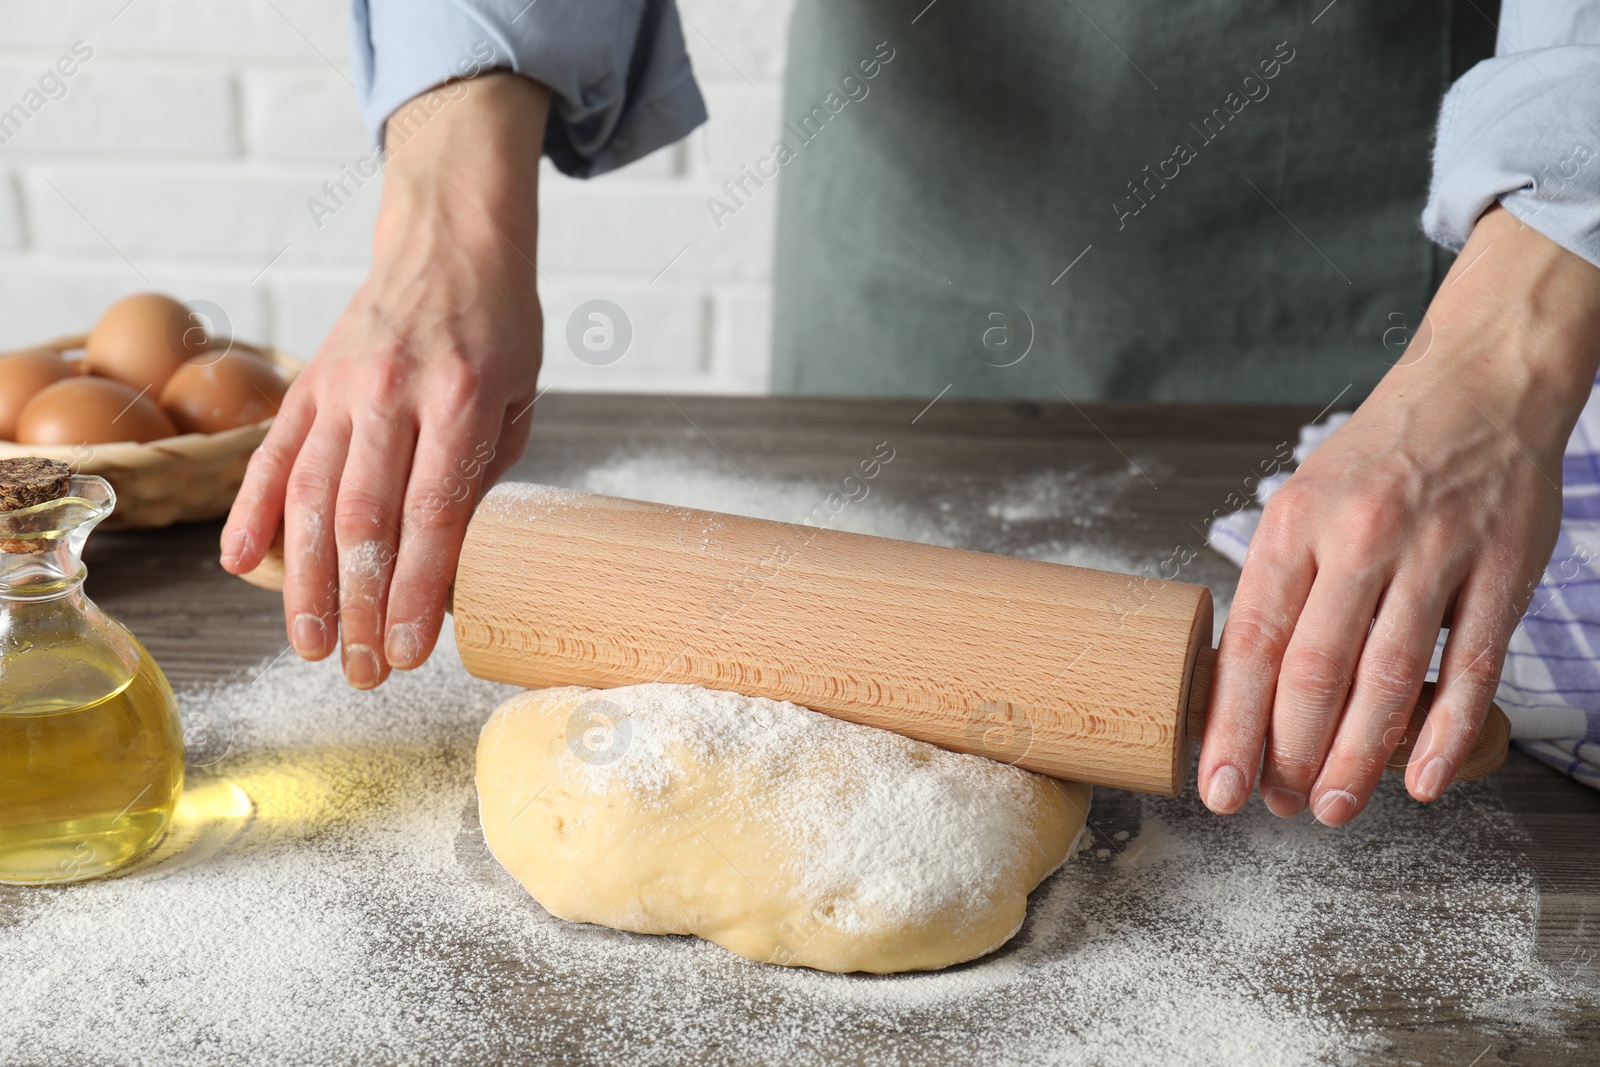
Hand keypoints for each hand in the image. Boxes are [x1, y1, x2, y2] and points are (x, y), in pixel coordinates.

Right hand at [220, 72, 551, 687]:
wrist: (449, 238)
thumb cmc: (497, 327)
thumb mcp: (518, 396)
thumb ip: (480, 472)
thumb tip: (444, 560)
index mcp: (460, 397)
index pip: (432, 513)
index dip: (415, 591)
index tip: (408, 652)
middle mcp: (392, 392)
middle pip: (364, 517)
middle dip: (358, 606)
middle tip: (359, 672)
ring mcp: (340, 386)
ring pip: (311, 496)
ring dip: (305, 581)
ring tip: (308, 645)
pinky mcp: (307, 383)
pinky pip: (272, 455)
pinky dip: (252, 512)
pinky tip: (241, 566)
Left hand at [1199, 205, 1599, 823]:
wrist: (1479, 385)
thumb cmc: (1377, 458)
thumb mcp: (1302, 502)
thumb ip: (1281, 588)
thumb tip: (1242, 687)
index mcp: (1293, 525)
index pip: (1252, 643)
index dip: (1232, 724)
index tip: (1217, 782)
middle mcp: (1359, 538)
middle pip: (1314, 671)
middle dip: (1289, 753)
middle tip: (1279, 806)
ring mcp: (1435, 553)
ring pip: (1387, 678)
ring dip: (1357, 757)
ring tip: (1332, 807)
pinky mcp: (1502, 569)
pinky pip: (1470, 666)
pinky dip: (1443, 732)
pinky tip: (1418, 780)